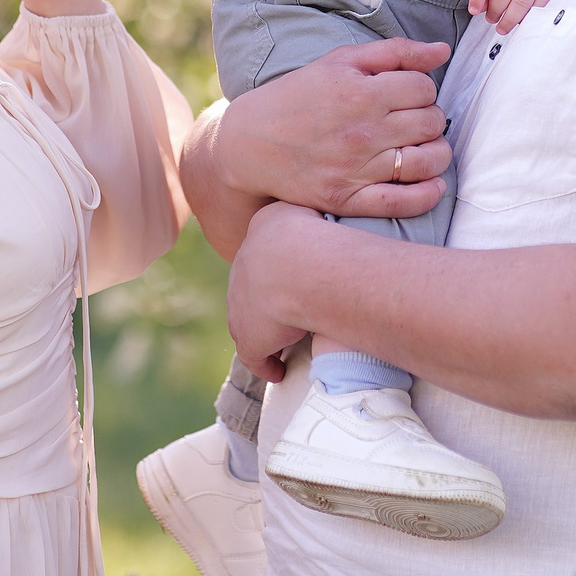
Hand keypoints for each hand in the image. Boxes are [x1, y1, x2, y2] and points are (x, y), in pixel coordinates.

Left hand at [226, 202, 328, 381]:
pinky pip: (255, 355)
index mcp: (262, 232)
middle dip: (266, 296)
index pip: (267, 249)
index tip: (295, 273)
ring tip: (285, 341)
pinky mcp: (251, 337)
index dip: (280, 263)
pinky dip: (266, 363)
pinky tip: (278, 371)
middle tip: (290, 308)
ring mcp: (242, 304)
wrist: (298, 264)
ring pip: (250, 320)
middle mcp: (244, 268)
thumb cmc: (318, 232)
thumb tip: (334, 204)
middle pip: (252, 285)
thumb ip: (318, 211)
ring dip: (267, 331)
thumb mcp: (315, 209)